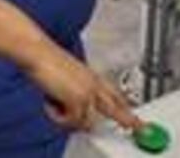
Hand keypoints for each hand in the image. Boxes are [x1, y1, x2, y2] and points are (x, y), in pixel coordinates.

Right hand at [24, 40, 142, 131]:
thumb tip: (73, 106)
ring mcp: (87, 92)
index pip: (114, 94)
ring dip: (69, 119)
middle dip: (132, 122)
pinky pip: (72, 121)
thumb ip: (75, 90)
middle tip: (143, 130)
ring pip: (88, 122)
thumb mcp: (66, 74)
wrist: (36, 51)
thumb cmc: (44, 58)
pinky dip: (58, 116)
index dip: (126, 107)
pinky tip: (50, 103)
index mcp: (91, 76)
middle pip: (118, 109)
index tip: (136, 118)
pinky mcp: (79, 100)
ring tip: (54, 105)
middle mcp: (93, 84)